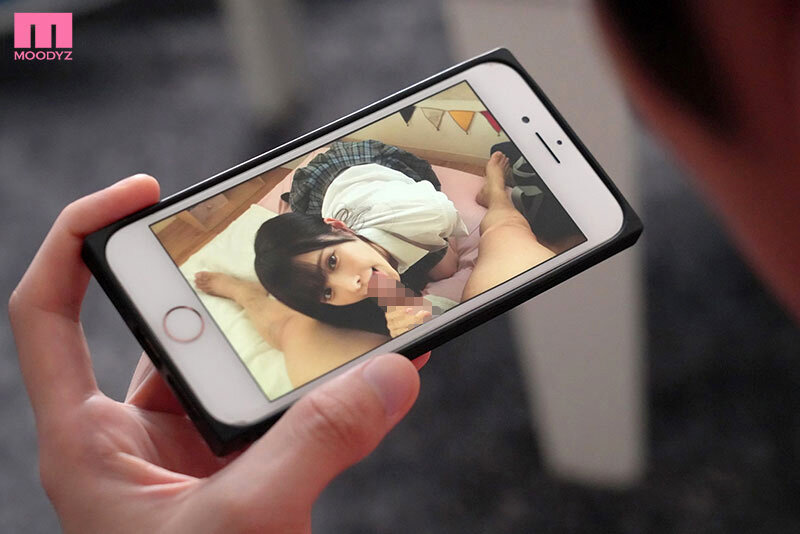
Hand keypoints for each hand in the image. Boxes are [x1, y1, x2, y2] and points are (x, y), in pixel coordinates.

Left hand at [9, 175, 428, 533]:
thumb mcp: (246, 525)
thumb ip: (317, 444)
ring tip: (335, 304)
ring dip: (285, 343)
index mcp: (90, 441)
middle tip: (277, 245)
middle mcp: (131, 439)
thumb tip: (391, 374)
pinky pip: (274, 413)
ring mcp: (187, 457)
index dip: (79, 237)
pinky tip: (363, 373)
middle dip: (224, 285)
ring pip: (232, 371)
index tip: (141, 192)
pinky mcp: (233, 474)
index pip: (49, 312)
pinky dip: (316, 391)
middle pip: (168, 328)